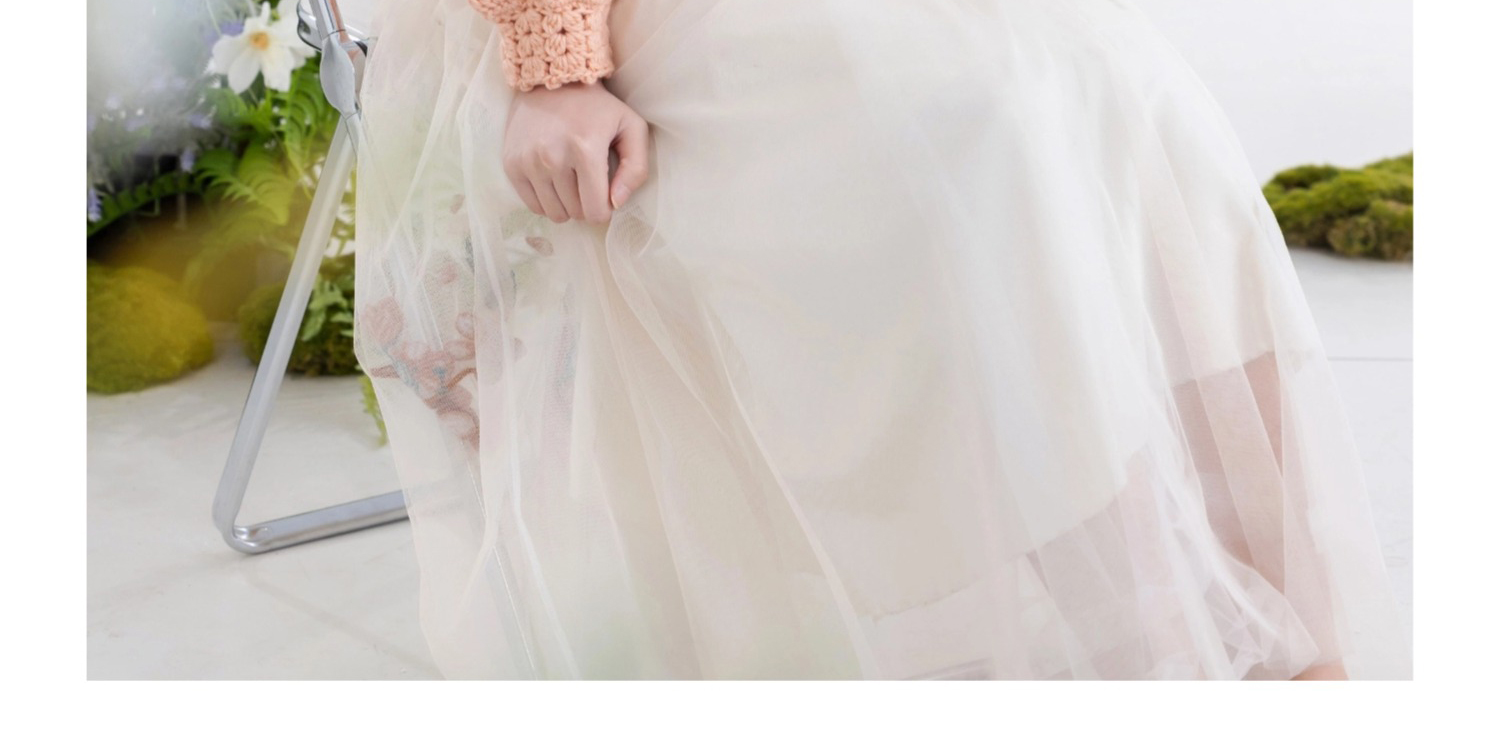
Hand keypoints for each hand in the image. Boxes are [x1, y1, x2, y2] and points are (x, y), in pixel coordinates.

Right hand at [502, 80, 649, 224]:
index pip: (595, 212)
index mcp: (586, 151)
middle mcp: (552, 159)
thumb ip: (636, 169)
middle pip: (575, 213)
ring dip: (566, 204)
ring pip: (554, 213)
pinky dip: (546, 200)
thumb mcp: (631, 127)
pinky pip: (533, 205)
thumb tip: (616, 203)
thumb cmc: (598, 107)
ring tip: (571, 180)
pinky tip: (554, 180)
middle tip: (588, 180)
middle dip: (586, 203)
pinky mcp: (512, 164)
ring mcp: (528, 162)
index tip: (605, 193)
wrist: (551, 80)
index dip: (605, 209)